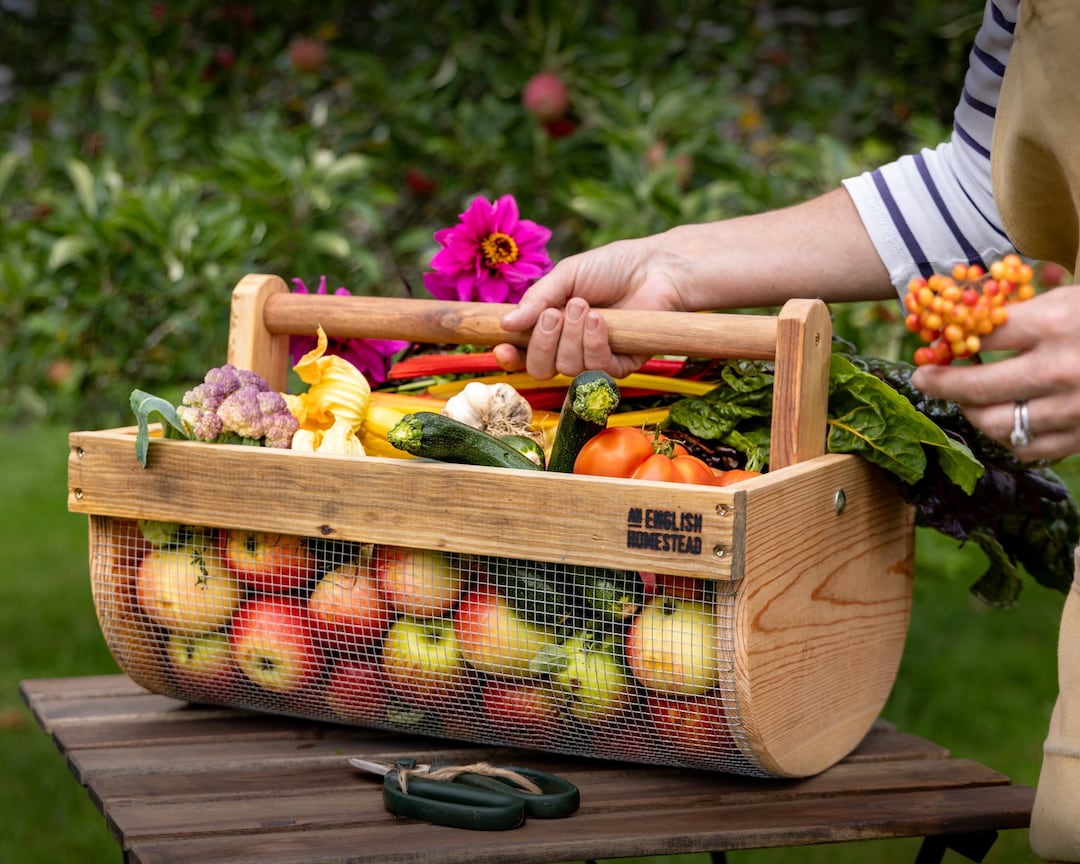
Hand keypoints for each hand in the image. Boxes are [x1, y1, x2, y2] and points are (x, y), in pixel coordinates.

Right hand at [494, 235, 694, 378]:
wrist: (655, 267)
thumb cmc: (611, 267)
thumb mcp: (566, 275)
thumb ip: (536, 299)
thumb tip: (505, 324)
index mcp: (551, 329)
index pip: (524, 354)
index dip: (510, 357)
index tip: (502, 347)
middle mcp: (569, 348)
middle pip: (541, 369)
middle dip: (542, 344)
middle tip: (554, 314)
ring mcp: (595, 358)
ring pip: (568, 369)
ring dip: (572, 337)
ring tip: (584, 306)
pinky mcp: (621, 365)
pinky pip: (598, 368)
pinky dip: (595, 343)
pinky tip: (601, 320)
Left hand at [911, 284, 1079, 461]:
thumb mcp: (1073, 299)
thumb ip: (1025, 312)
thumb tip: (963, 320)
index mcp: (1060, 324)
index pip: (982, 335)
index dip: (950, 340)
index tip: (932, 343)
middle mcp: (1062, 370)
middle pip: (977, 387)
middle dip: (940, 383)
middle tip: (924, 378)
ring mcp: (1074, 409)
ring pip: (995, 424)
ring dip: (971, 412)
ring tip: (965, 399)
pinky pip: (1027, 446)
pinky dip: (1005, 435)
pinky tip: (1001, 417)